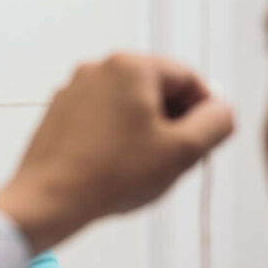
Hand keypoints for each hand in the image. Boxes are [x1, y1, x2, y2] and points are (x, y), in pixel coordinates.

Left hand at [0, 53, 233, 252]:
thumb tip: (221, 110)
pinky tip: (114, 169)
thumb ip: (217, 122)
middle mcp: (97, 69)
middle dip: (172, 123)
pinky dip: (115, 139)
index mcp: (130, 66)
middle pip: (157, 90)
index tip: (203, 142)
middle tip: (173, 160)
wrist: (47, 201)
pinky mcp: (58, 114)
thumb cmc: (109, 176)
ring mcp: (73, 90)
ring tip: (140, 168)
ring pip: (128, 107)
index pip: (189, 78)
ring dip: (144, 133)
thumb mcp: (184, 151)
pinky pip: (101, 120)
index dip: (204, 112)